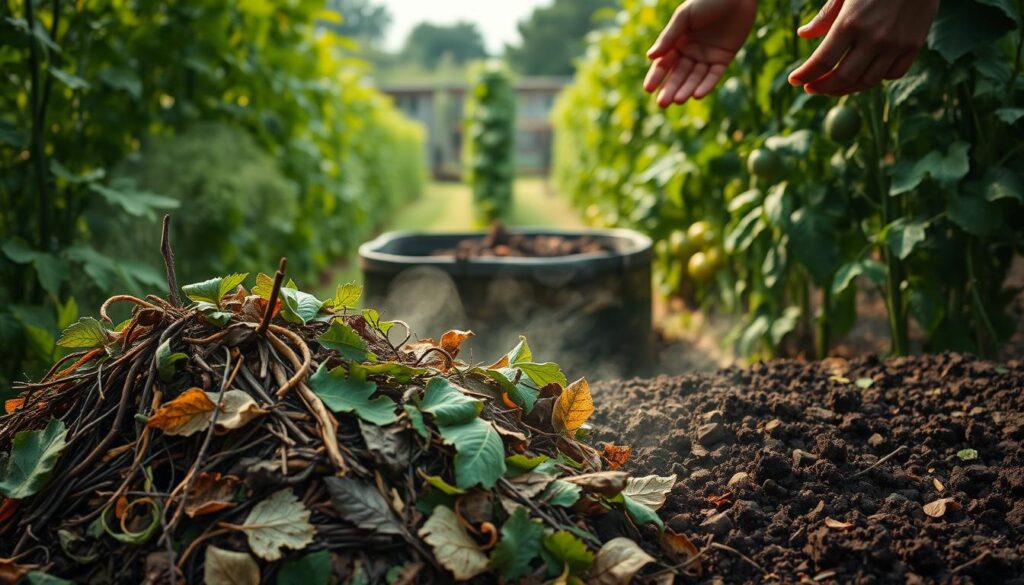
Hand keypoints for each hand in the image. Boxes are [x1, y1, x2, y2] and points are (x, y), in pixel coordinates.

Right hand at [644, 0, 757, 106]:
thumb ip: (669, 37)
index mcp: (677, 42)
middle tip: (662, 103)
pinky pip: (714, 75)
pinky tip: (697, 95)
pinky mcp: (723, 59)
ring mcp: (707, 56)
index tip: (648, 89)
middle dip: (670, 89)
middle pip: (678, 75)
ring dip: (686, 90)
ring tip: (678, 101)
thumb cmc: (707, 0)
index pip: (663, 64)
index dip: (656, 76)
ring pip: (695, 78)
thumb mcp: (684, 17)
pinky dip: (706, 85)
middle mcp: (690, 52)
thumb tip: (650, 57)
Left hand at [788, 0, 939, 95]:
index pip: (821, 61)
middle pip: (842, 77)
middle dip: (821, 87)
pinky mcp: (915, 45)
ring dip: (845, 89)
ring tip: (832, 86)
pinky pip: (892, 74)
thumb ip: (825, 15)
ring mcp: (896, 44)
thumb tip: (803, 35)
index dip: (804, 75)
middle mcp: (874, 37)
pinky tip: (864, 74)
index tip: (794, 80)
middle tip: (810, 87)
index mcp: (850, 22)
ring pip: (867, 82)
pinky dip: (876, 78)